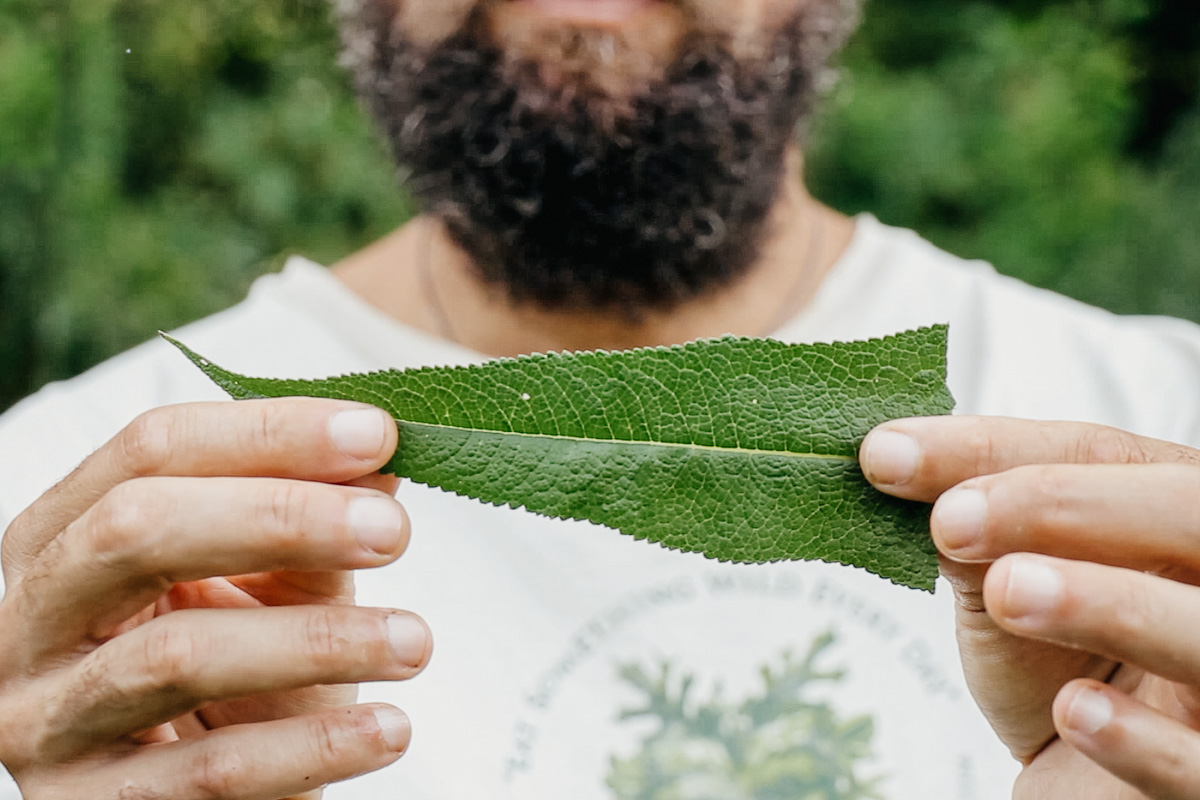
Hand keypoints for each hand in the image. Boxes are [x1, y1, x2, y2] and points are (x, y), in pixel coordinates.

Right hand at [0, 399, 431, 799]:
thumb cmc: (238, 675)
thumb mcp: (271, 586)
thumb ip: (313, 519)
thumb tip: (381, 462)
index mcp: (64, 535)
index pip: (151, 449)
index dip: (269, 433)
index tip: (377, 436)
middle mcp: (32, 619)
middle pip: (136, 529)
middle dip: (280, 517)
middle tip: (392, 531)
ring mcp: (48, 721)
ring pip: (177, 655)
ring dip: (316, 640)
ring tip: (414, 642)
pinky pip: (211, 772)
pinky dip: (313, 747)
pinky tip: (388, 729)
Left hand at [860, 417, 1199, 798]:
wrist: (1080, 776)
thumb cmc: (1053, 667)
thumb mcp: (1001, 589)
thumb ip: (970, 533)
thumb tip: (893, 463)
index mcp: (1169, 518)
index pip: (1099, 454)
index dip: (995, 449)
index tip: (891, 454)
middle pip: (1185, 509)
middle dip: (1064, 501)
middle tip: (951, 519)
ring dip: (1103, 601)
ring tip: (1006, 591)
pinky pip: (1198, 758)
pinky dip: (1140, 738)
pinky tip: (1073, 711)